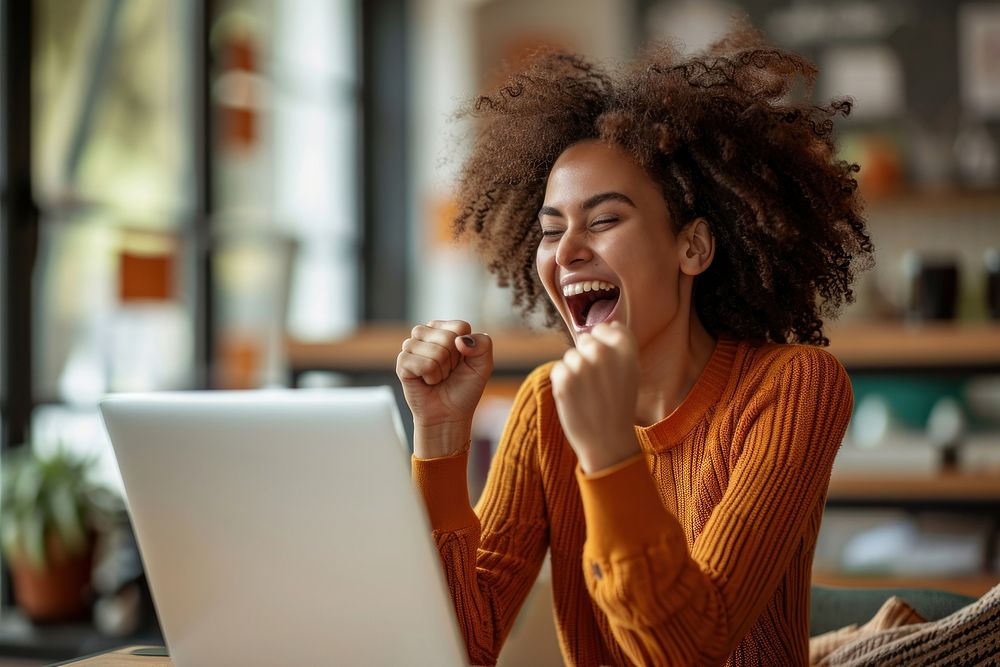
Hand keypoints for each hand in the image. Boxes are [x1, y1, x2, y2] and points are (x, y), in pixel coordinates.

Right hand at [396, 320, 492, 457]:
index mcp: (445, 329)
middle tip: (448, 373)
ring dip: (442, 370)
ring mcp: (411, 346)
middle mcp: (426, 333)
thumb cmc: (464, 388)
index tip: (461, 363)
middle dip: (453, 361)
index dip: (466, 349)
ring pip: (436, 351)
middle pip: (448, 338)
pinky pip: (423, 364)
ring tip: (437, 377)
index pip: (460, 327)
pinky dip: (430, 377)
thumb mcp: (483, 365)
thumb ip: (483, 344)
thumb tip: (459, 340)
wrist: (449, 414)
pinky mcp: (402, 362)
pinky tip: (427, 381)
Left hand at [549, 322, 639, 472]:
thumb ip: (617, 347)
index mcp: (626, 347)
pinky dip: (563, 384)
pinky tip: (577, 399)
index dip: (605, 345)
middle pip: (585, 340)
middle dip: (587, 358)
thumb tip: (602, 326)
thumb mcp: (631, 372)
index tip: (608, 365)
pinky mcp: (564, 378)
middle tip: (598, 384)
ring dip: (575, 372)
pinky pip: (558, 369)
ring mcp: (582, 365)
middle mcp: (604, 352)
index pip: (607, 328)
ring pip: (570, 357)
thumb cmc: (619, 406)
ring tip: (588, 394)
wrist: (608, 441)